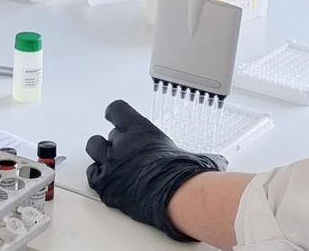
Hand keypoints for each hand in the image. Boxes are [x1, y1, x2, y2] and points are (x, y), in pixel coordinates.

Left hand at [86, 100, 225, 240]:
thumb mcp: (193, 156)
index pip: (116, 110)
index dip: (115, 113)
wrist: (175, 197)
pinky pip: (92, 174)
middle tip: (122, 150)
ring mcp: (112, 164)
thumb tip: (217, 162)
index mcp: (141, 130)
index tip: (115, 115)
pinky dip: (97, 176)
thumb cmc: (184, 175)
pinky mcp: (105, 185)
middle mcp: (122, 143)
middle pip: (106, 133)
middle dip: (113, 141)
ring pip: (94, 148)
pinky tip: (106, 180)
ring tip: (109, 162)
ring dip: (100, 154)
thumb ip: (198, 155)